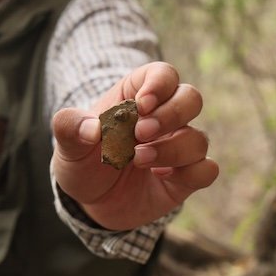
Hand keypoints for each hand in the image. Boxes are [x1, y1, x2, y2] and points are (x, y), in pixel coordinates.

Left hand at [52, 61, 218, 230]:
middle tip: (140, 133)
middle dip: (170, 115)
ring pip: (199, 138)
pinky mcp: (186, 177)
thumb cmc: (83, 161)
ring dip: (172, 149)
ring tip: (139, 158)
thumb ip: (70, 128)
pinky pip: (207, 170)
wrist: (90, 201)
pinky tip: (161, 177)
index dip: (158, 85)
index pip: (164, 74)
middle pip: (191, 98)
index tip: (140, 106)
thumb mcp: (67, 144)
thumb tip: (92, 130)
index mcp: (138, 96)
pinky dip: (191, 173)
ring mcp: (178, 146)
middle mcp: (165, 117)